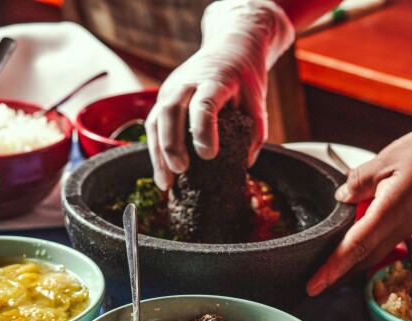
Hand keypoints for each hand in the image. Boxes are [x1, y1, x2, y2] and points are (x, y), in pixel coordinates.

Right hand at [145, 0, 294, 188]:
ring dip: (158, 153)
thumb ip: (254, 133)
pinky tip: (163, 173)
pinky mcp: (163, 98)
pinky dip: (156, 151)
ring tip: (167, 183)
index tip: (209, 156)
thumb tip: (244, 167)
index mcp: (215, 80)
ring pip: (156, 121)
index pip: (204, 105)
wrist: (231, 45)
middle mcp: (188, 82)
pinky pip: (154, 125)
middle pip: (170, 111)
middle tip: (181, 171)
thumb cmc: (245, 76)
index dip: (204, 131)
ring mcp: (171, 89)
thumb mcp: (257, 101)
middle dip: (172, 144)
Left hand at [306, 126, 411, 295]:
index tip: (313, 286)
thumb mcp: (388, 159)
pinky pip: (382, 244)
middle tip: (311, 289)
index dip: (332, 268)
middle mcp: (397, 228)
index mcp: (388, 212)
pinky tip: (352, 251)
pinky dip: (363, 252)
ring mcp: (405, 229)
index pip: (353, 247)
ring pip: (371, 255)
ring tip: (326, 275)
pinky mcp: (411, 225)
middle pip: (361, 260)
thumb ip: (360, 179)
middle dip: (335, 277)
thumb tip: (342, 197)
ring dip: (348, 267)